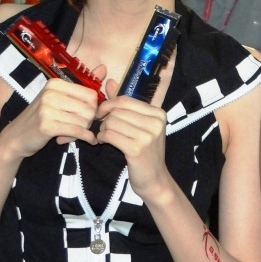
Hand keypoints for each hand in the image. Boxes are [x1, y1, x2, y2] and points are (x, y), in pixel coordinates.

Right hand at [0, 76, 100, 160]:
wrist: (16, 137)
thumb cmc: (42, 117)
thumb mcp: (60, 98)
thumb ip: (83, 86)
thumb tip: (104, 68)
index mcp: (55, 84)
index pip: (91, 95)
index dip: (93, 108)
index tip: (84, 115)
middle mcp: (50, 93)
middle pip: (89, 109)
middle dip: (89, 121)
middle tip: (79, 126)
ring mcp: (47, 109)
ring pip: (84, 121)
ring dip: (84, 130)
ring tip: (73, 132)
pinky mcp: (46, 126)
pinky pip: (77, 131)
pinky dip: (86, 138)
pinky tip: (87, 140)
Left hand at [94, 77, 169, 201]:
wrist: (153, 178)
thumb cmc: (145, 151)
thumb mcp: (139, 125)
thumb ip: (124, 104)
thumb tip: (109, 82)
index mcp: (158, 113)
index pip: (125, 100)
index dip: (108, 105)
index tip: (102, 114)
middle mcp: (155, 122)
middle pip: (117, 111)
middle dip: (105, 119)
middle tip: (104, 129)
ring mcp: (148, 136)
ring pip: (112, 122)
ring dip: (103, 130)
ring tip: (106, 137)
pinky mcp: (136, 149)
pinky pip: (110, 135)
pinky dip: (103, 138)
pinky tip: (105, 142)